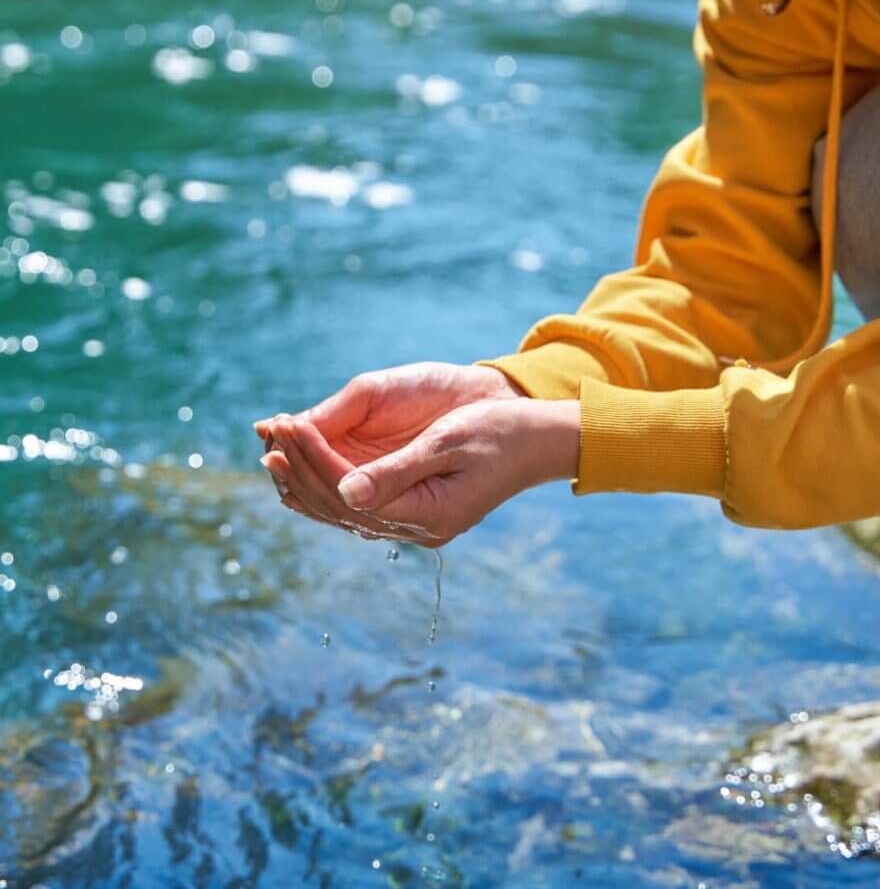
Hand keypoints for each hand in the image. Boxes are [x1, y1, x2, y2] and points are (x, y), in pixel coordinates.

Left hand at [266, 397, 579, 546]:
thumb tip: (343, 493)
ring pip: (344, 513)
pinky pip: (358, 507)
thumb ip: (395, 470)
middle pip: (341, 507)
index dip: (316, 458)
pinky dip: (326, 488)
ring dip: (307, 483)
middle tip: (269, 434)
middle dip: (303, 469)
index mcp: (428, 514)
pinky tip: (305, 469)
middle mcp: (417, 529)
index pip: (351, 491)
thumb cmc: (499, 432)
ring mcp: (416, 525)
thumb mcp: (448, 443)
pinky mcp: (415, 512)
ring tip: (274, 452)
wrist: (537, 442)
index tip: (289, 424)